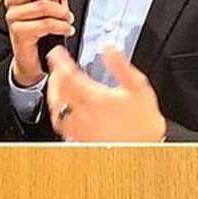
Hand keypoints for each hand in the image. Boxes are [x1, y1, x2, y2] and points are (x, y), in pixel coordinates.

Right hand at [5, 0, 73, 86]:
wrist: (36, 59)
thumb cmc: (42, 30)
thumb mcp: (53, 0)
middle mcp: (14, 2)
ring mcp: (15, 17)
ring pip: (43, 6)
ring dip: (62, 12)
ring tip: (67, 19)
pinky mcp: (19, 32)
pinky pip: (45, 24)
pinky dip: (61, 26)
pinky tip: (65, 29)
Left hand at [46, 45, 166, 141]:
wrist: (144, 149)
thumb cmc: (143, 121)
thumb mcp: (138, 87)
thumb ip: (121, 66)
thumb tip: (109, 49)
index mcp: (96, 99)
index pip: (69, 75)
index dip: (60, 61)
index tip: (57, 53)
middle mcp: (84, 114)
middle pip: (58, 92)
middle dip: (54, 76)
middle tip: (56, 66)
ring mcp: (80, 128)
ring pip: (56, 109)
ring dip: (53, 93)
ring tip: (57, 84)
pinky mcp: (80, 139)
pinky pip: (60, 124)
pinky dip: (57, 111)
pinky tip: (62, 106)